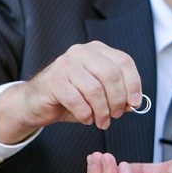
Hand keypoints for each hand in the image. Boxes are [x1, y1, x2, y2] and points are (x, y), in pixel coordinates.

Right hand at [0, 41, 141, 142]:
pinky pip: (77, 100)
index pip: (124, 62)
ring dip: (102, 111)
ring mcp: (65, 64)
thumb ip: (118, 96)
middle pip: (111, 75)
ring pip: (95, 89)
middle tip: (115, 116)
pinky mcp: (53, 80)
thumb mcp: (99, 95)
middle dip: (117, 100)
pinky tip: (85, 119)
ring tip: (101, 122)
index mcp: (96, 50)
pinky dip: (85, 114)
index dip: (134, 84)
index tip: (134, 103)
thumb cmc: (71, 97)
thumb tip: (133, 104)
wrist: (37, 102)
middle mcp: (81, 52)